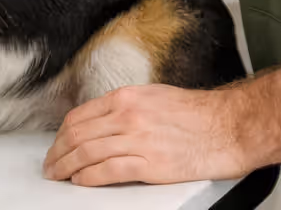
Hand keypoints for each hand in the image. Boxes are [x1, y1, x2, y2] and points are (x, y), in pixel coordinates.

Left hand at [42, 84, 251, 185]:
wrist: (229, 127)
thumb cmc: (197, 114)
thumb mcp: (153, 97)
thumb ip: (125, 108)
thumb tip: (101, 122)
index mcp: (126, 98)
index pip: (79, 116)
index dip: (61, 135)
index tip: (56, 145)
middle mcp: (127, 116)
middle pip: (77, 135)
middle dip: (58, 152)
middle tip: (51, 165)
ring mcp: (137, 139)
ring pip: (87, 153)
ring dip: (67, 167)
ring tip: (59, 176)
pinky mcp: (150, 164)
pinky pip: (107, 171)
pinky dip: (89, 177)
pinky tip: (81, 181)